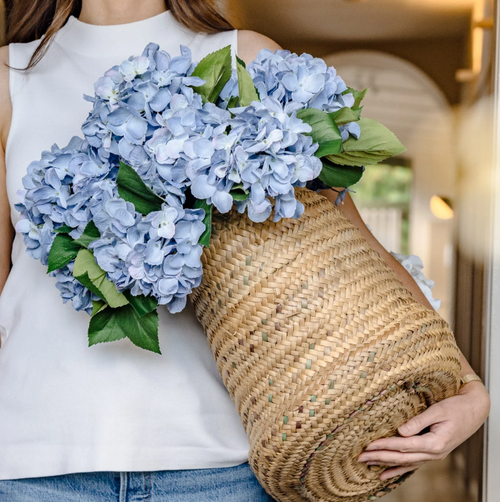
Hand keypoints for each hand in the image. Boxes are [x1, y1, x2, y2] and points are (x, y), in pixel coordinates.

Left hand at [357, 381, 489, 480]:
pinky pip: (412, 464)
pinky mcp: (432, 453)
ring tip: (368, 465)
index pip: (404, 446)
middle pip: (402, 458)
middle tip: (360, 458)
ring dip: (386, 464)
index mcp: (434, 443)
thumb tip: (400, 431)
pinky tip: (386, 474)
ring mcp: (433, 455)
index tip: (369, 446)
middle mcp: (434, 453)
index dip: (385, 446)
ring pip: (405, 463)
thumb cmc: (457, 408)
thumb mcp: (437, 410)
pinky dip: (398, 469)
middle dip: (380, 458)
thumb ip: (418, 421)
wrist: (474, 411)